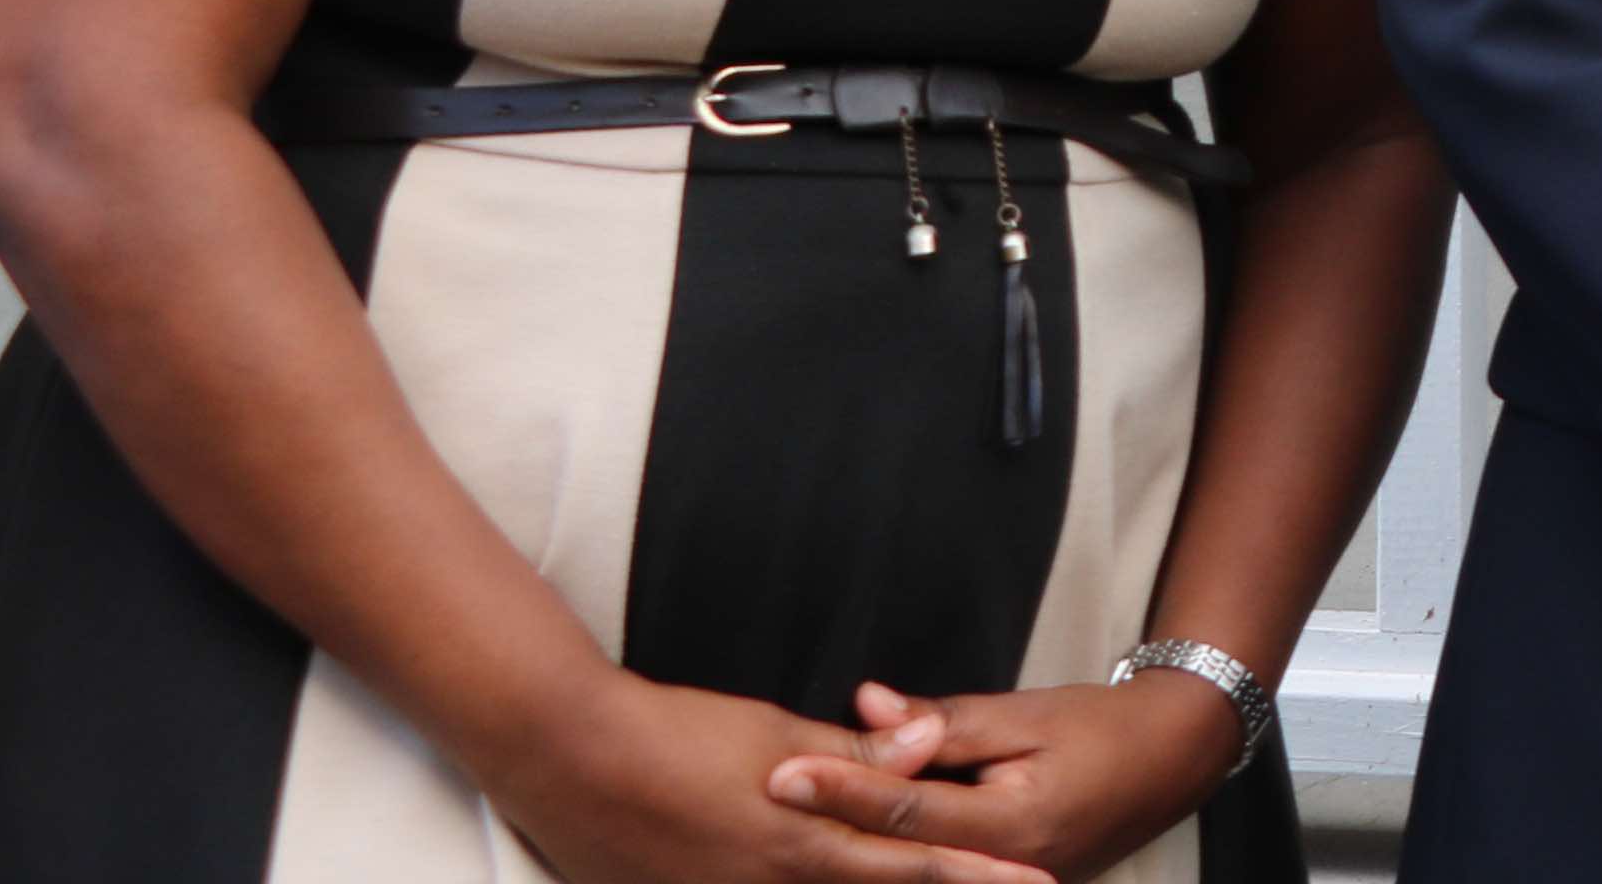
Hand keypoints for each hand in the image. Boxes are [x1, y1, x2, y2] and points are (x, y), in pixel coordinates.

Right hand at [486, 671, 1052, 883]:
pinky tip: (823, 873)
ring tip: (940, 875)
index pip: (910, 866)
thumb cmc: (674, 735)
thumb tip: (931, 745)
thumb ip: (860, 751)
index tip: (1033, 883)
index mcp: (801, 845)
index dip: (974, 876)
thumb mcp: (777, 733)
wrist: (568, 759)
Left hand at [774, 676, 1239, 881]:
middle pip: (893, 860)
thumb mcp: (1028, 713)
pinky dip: (883, 862)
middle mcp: (1004, 873)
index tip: (781, 773)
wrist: (1173, 763)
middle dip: (823, 832)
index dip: (842, 789)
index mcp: (1013, 828)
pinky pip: (930, 878)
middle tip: (759, 805)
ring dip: (845, 854)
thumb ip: (944, 720)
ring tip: (779, 829)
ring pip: (906, 877)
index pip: (907, 811)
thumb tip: (869, 704)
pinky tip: (838, 846)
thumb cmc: (1106, 729)